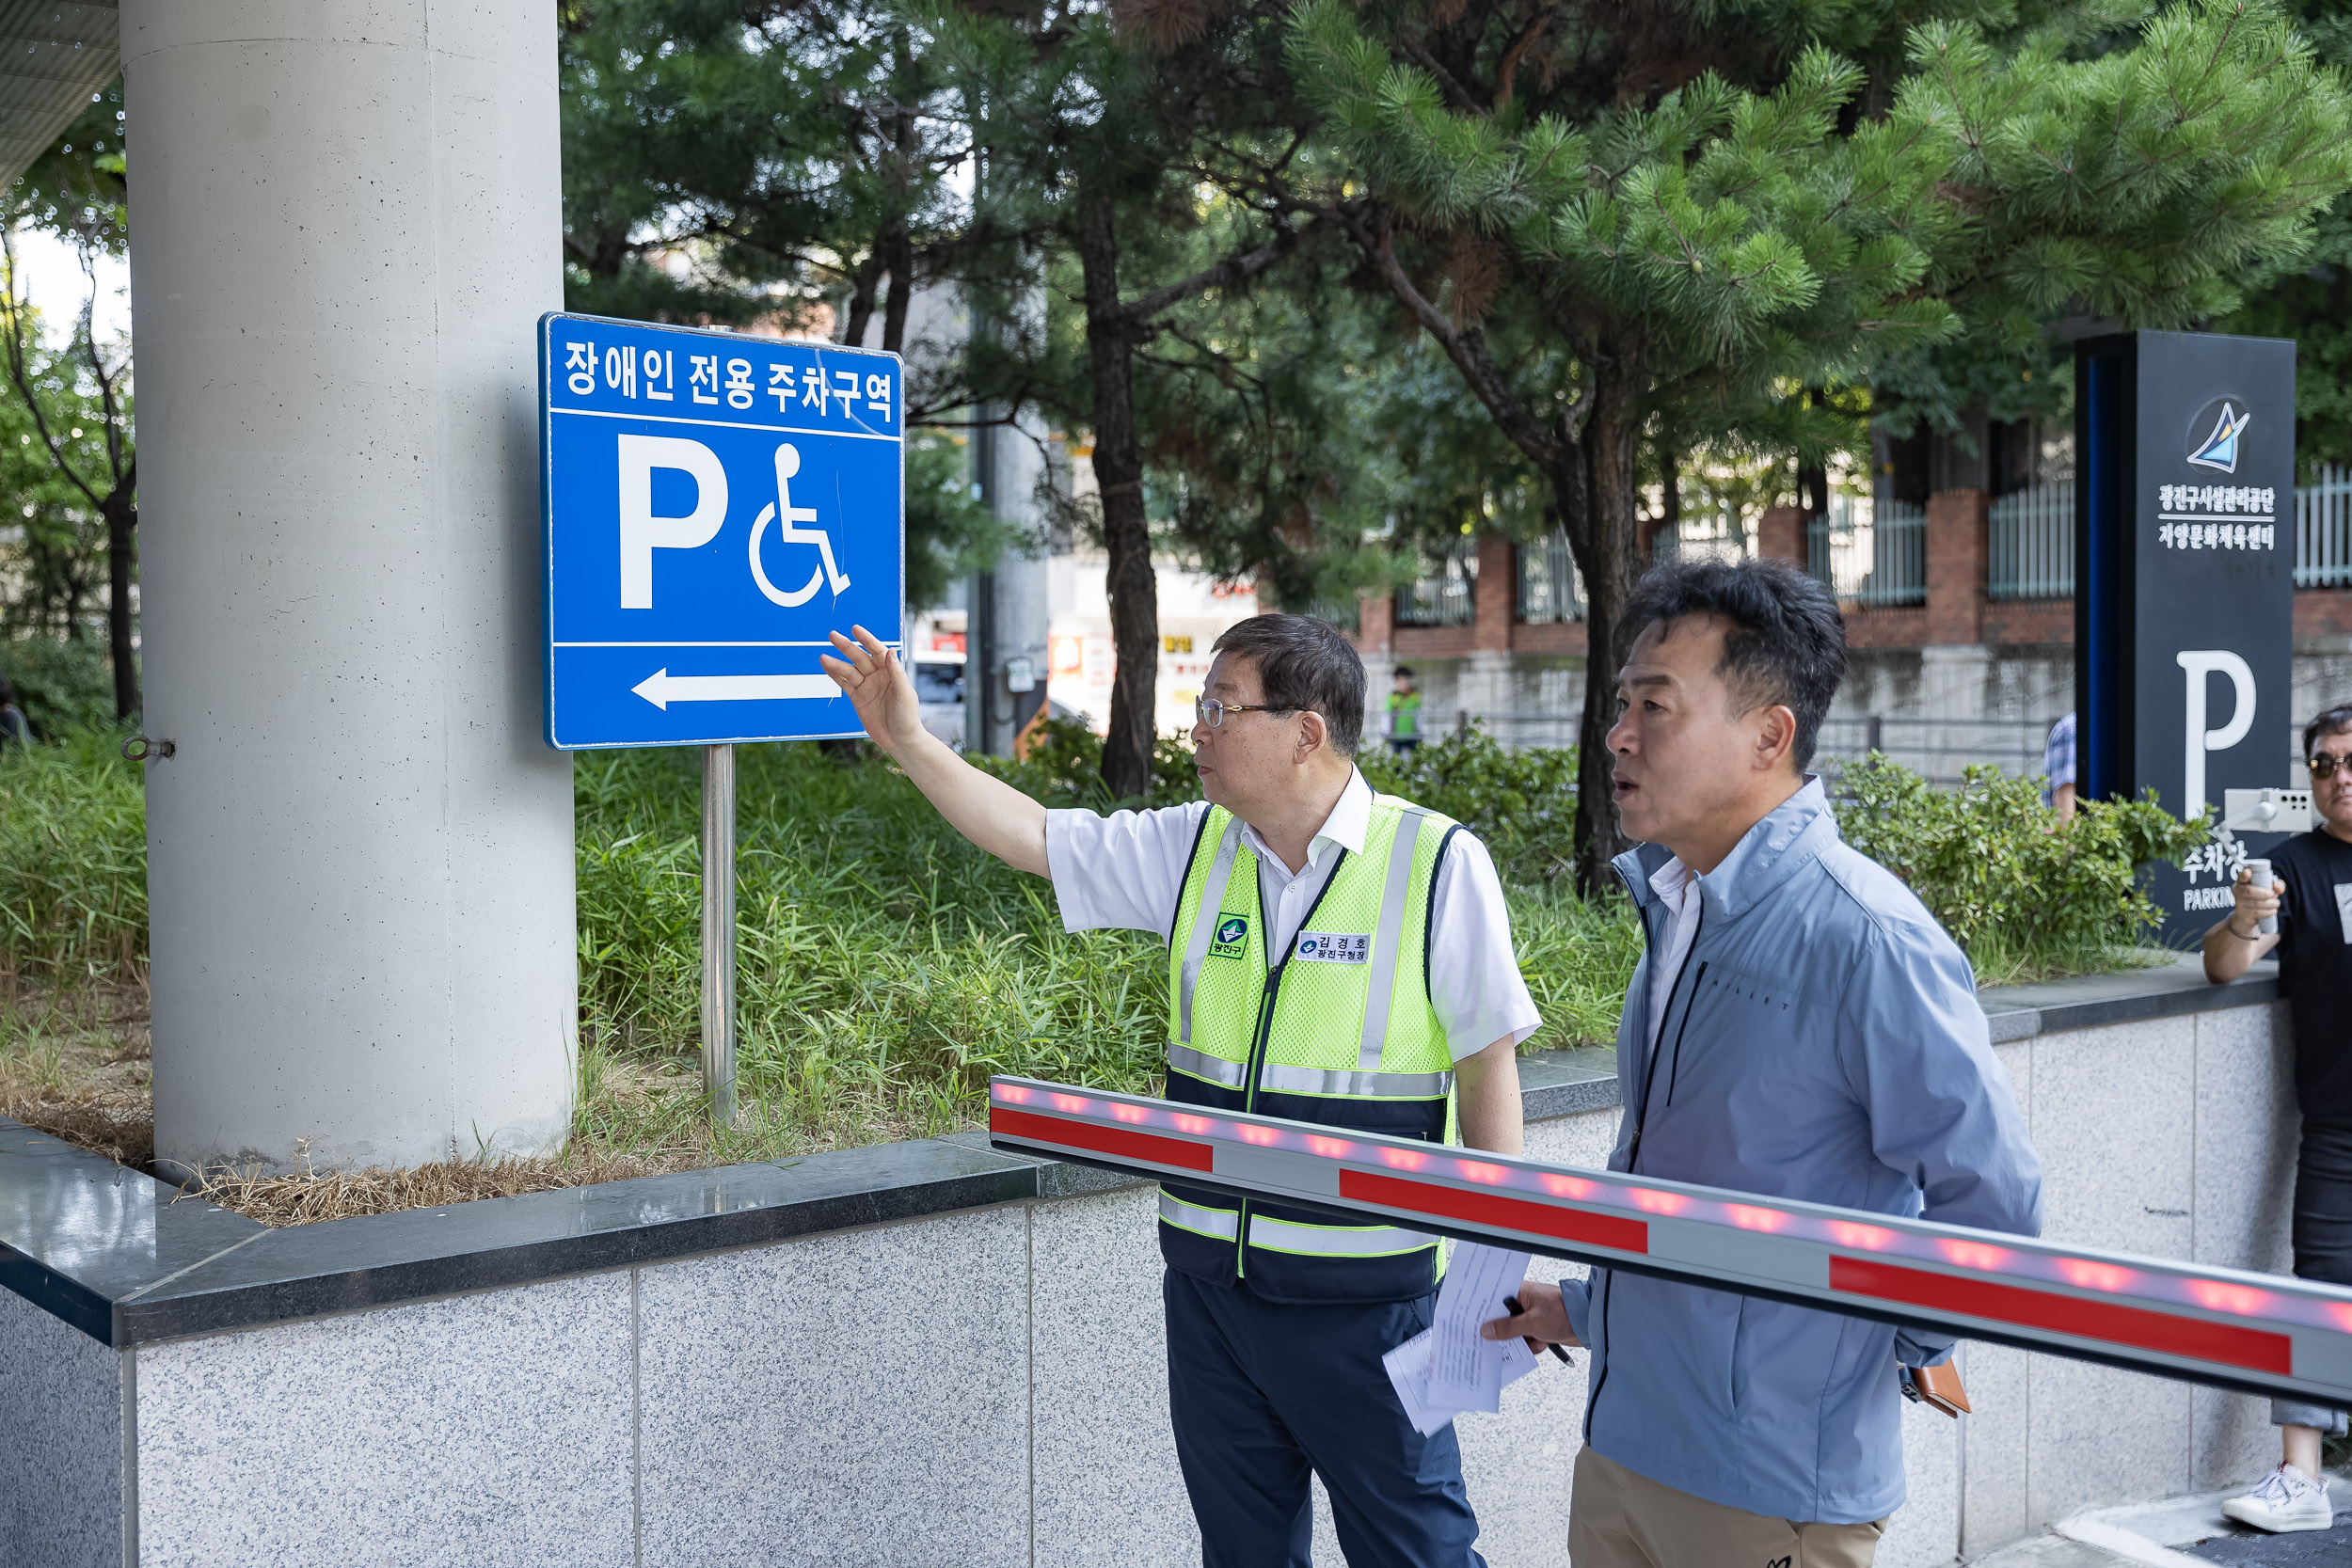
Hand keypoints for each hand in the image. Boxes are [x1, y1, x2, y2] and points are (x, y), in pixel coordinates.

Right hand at [819, 625, 923, 753]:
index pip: (877, 651)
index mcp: (891, 671)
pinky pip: (844, 684)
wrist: (900, 740)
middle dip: (846, 647)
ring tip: (823, 657)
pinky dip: (834, 675)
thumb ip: (897, 673)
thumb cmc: (908, 717)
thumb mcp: (904, 694)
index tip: (855, 629)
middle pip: (859, 657)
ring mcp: (867, 686)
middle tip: (833, 635)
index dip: (867, 640)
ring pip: (849, 671)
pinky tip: (825, 666)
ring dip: (836, 663)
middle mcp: (878, 676)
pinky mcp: (857, 698)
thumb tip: (890, 651)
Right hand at [1481, 1277, 1579, 1353]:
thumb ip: (1507, 1328)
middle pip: (1503, 1319)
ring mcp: (1532, 1314)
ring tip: (1532, 1341)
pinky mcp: (1540, 1326)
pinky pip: (1527, 1338)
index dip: (1486, 1314)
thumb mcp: (1531, 1323)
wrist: (1589, 1321)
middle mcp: (1524, 1301)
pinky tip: (1541, 1343)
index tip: (1477, 1326)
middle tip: (1500, 1341)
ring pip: (1515, 1331)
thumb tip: (1487, 1330)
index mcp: (1520, 1292)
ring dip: (1522, 1341)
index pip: (1495, 1302)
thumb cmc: (1564, 1312)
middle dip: (1504, 1332)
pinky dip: (1532, 1344)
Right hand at [2227, 867, 2281, 937]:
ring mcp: (2239, 903)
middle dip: (2265, 893)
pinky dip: (2268, 911)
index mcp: (2242, 882)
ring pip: (2256, 903)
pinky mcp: (2243, 914)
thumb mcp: (2269, 889)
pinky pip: (2257, 913)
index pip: (2241, 876)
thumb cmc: (2259, 898)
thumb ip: (2276, 885)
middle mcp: (2237, 891)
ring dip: (2270, 903)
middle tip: (2274, 895)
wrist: (2246, 917)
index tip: (2248, 872)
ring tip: (2275, 903)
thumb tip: (2277, 888)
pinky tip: (2273, 910)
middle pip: (2250, 891)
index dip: (2244, 874)